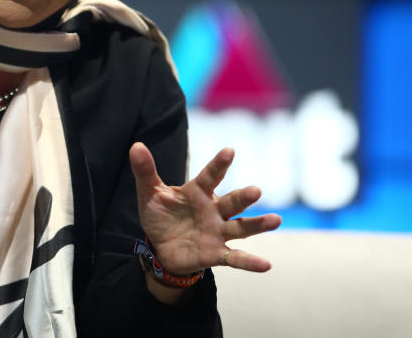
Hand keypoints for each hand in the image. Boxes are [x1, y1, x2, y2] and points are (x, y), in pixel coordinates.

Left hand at [129, 143, 280, 275]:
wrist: (159, 247)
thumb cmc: (160, 215)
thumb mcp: (149, 193)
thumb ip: (145, 171)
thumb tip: (136, 146)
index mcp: (197, 192)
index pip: (210, 176)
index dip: (219, 164)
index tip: (229, 151)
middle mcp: (213, 210)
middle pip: (232, 202)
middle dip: (244, 197)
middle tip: (256, 191)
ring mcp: (217, 232)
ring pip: (241, 227)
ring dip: (257, 224)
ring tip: (276, 220)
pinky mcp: (216, 253)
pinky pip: (235, 257)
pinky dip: (250, 262)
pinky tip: (266, 265)